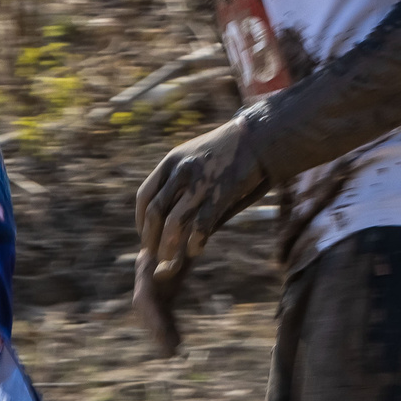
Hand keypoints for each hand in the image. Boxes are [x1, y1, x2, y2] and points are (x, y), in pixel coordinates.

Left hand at [133, 114, 272, 352]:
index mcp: (171, 161)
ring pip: (174, 223)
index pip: (145, 195)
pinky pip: (201, 226)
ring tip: (169, 263)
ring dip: (168, 247)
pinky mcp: (221, 194)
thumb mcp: (197, 158)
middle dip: (151, 238)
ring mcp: (201, 183)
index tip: (145, 235)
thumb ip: (184, 184)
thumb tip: (175, 217)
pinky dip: (195, 242)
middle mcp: (181, 172)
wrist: (260, 137)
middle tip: (154, 255)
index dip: (140, 220)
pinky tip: (196, 251)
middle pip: (155, 212)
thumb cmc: (231, 151)